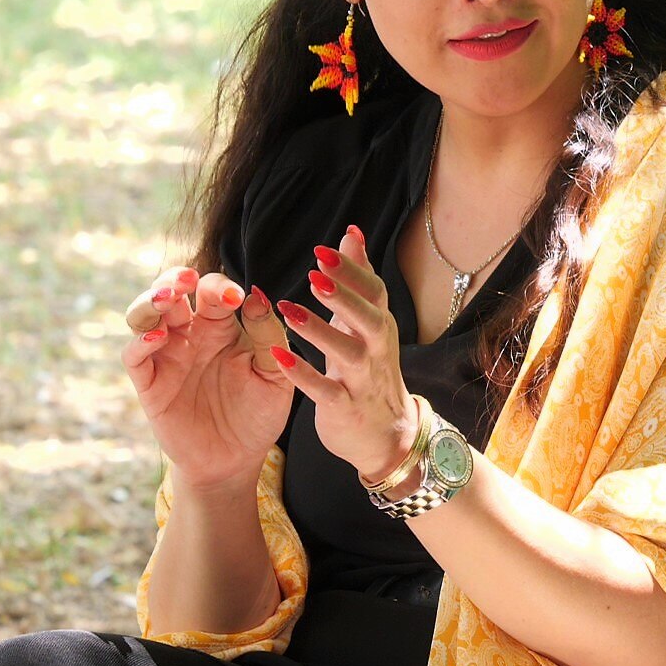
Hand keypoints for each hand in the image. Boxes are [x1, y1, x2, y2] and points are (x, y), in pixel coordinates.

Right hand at [123, 268, 292, 492]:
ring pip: (144, 315)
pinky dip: (140, 343)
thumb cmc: (258, 414)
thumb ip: (269, 336)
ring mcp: (166, 357)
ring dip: (151, 300)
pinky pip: (134, 356)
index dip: (220, 287)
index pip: (212, 291)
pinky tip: (158, 338)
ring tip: (168, 297)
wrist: (236, 460)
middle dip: (175, 279)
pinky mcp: (150, 384)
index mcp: (221, 326)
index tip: (237, 297)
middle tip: (188, 278)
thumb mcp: (274, 374)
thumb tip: (259, 295)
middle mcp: (190, 335)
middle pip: (171, 291)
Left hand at [269, 227, 416, 481]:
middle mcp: (377, 349)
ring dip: (320, 331)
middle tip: (313, 274)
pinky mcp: (346, 408)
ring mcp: (363, 380)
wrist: (386, 433)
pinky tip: (280, 358)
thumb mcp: (367, 322)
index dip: (352, 270)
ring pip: (348, 353)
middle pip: (369, 318)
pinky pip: (326, 392)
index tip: (325, 248)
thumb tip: (351, 233)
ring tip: (288, 310)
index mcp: (379, 325)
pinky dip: (304, 376)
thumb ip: (358, 279)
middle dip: (345, 295)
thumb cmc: (370, 368)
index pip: (374, 291)